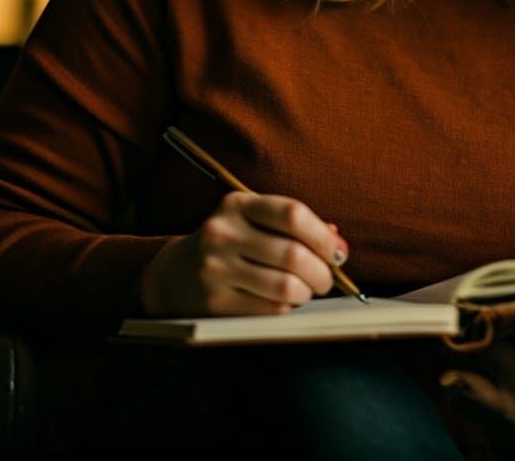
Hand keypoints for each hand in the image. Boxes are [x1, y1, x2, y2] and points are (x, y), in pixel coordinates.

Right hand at [139, 191, 348, 316]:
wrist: (176, 273)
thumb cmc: (232, 242)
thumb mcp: (254, 220)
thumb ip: (295, 226)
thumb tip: (338, 243)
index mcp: (238, 204)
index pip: (292, 214)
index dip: (323, 236)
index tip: (338, 252)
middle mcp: (223, 233)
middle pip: (293, 255)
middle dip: (322, 272)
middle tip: (327, 279)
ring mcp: (216, 269)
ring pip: (285, 287)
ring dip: (307, 293)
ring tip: (307, 291)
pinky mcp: (214, 302)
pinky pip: (269, 310)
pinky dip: (287, 308)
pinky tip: (284, 302)